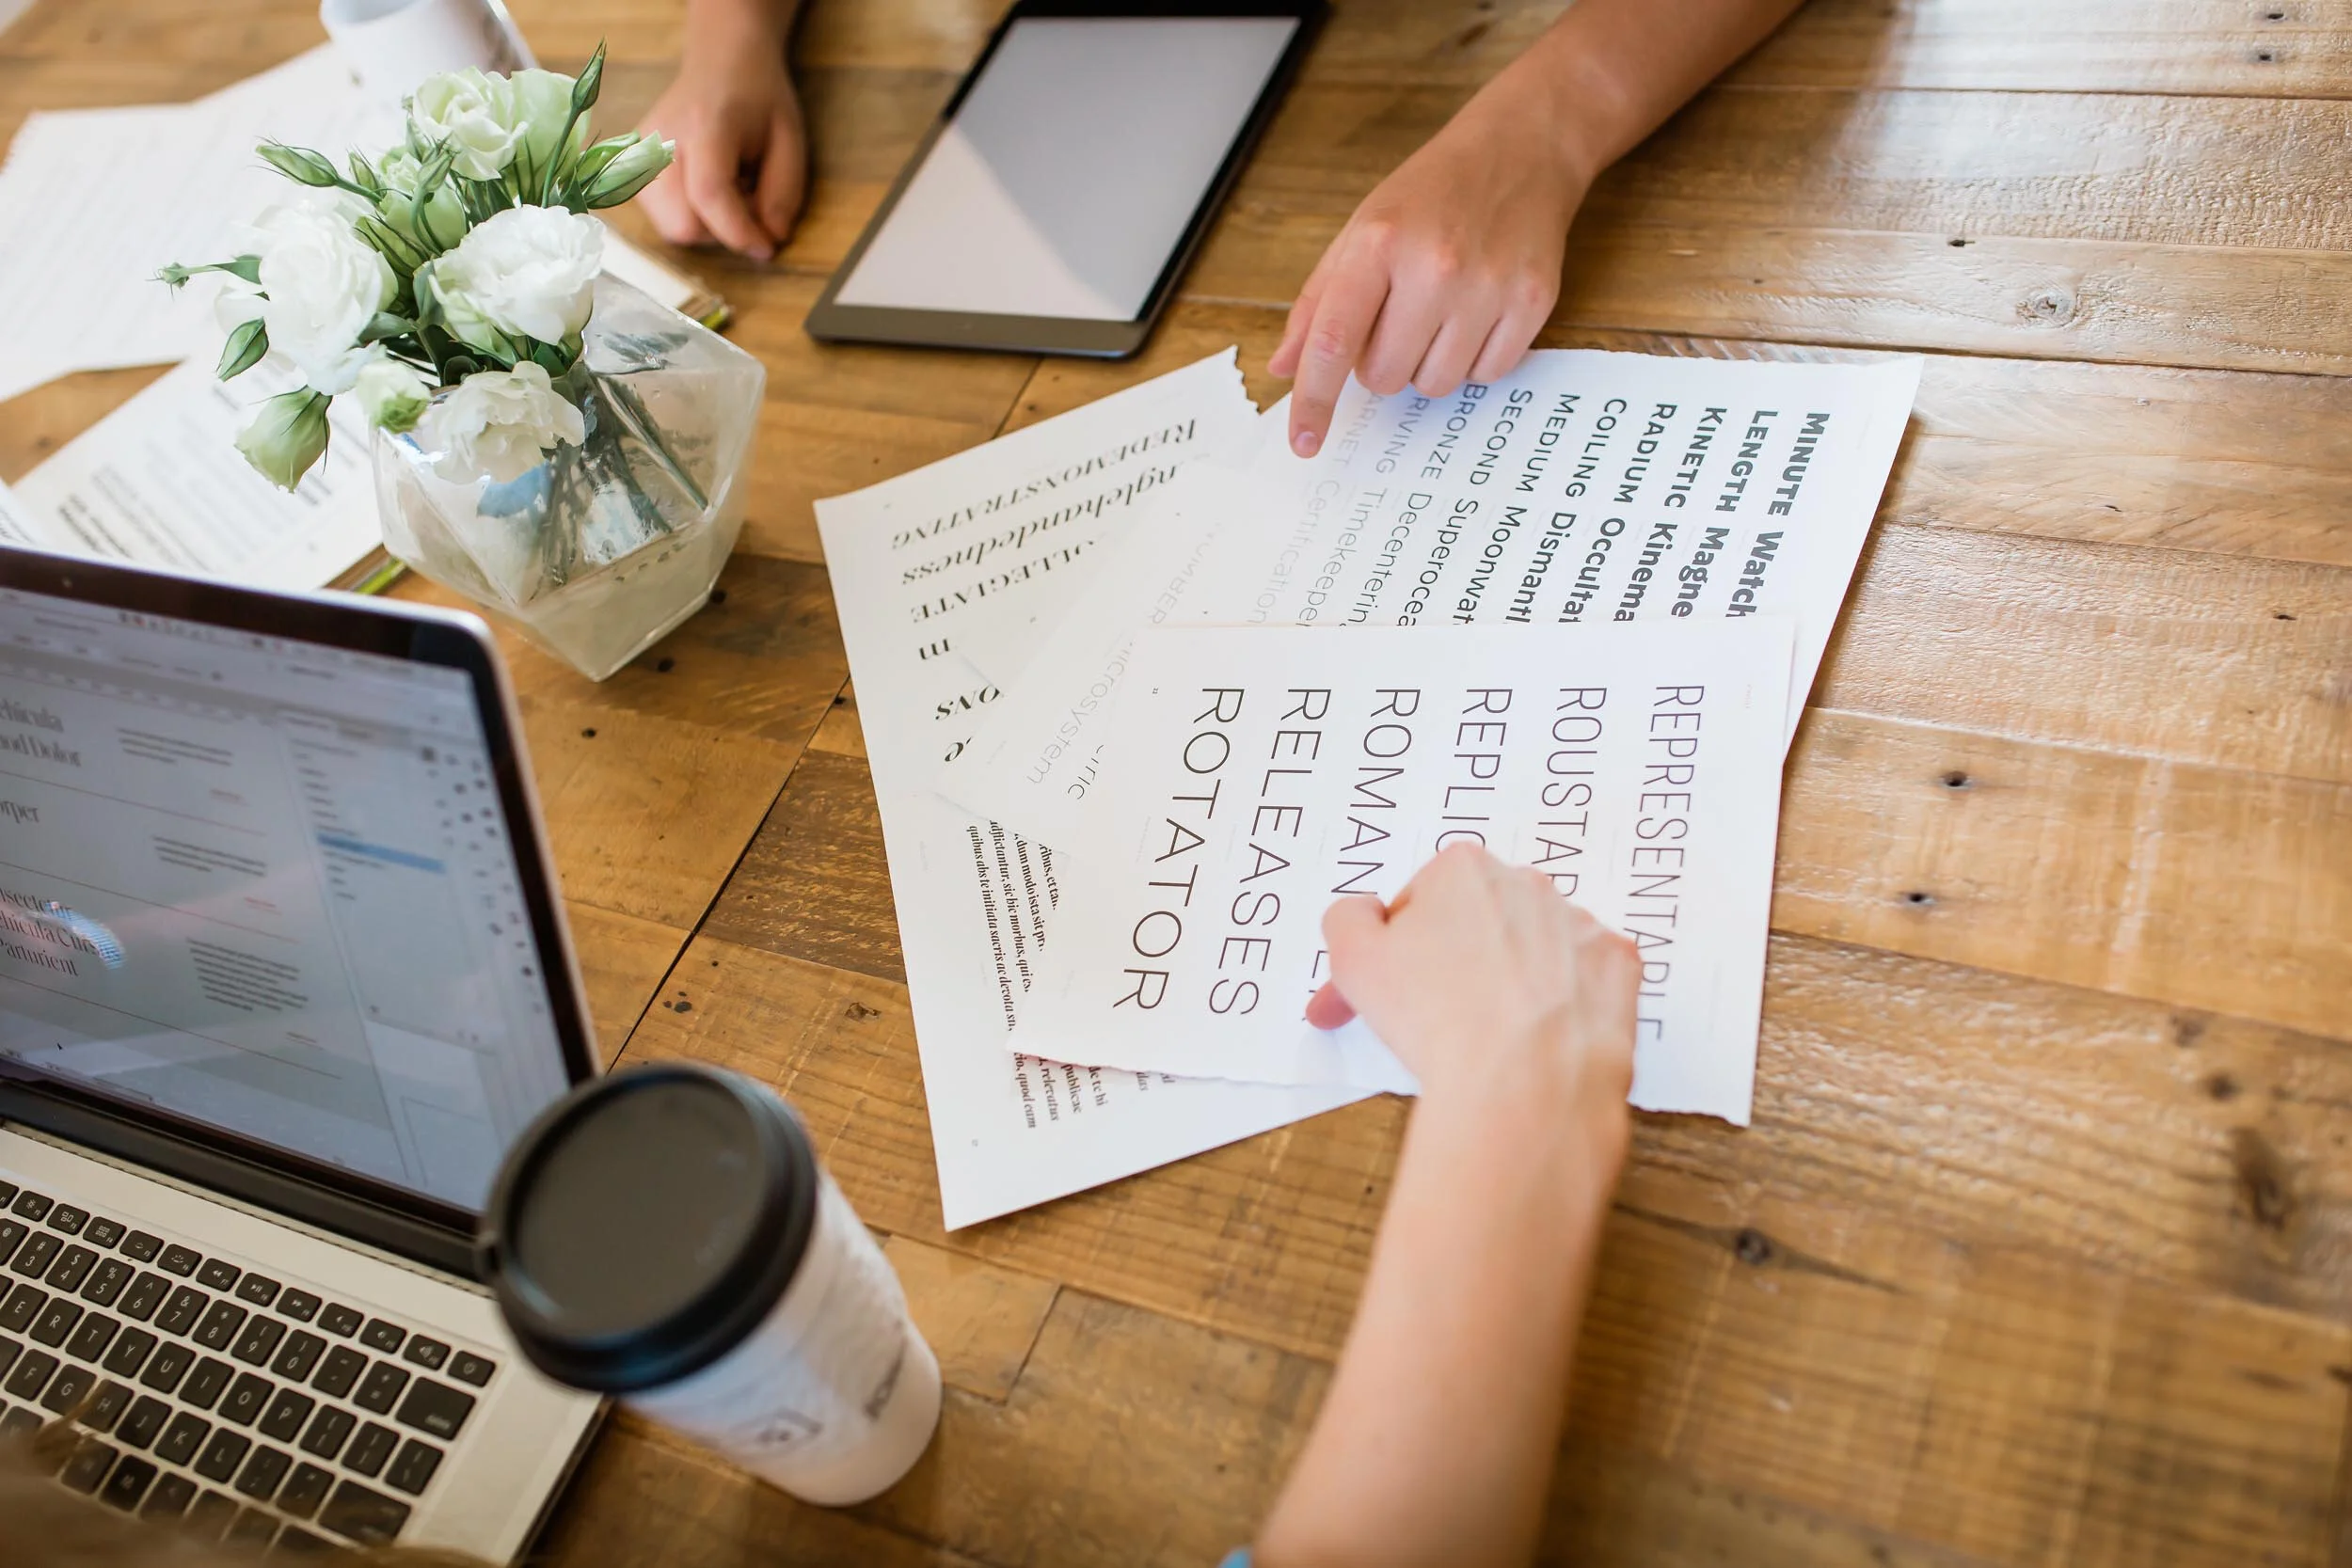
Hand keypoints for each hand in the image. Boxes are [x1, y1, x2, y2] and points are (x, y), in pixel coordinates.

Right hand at [638, 2, 804, 260]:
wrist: (721, 61)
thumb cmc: (758, 97)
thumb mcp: (789, 140)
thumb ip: (783, 193)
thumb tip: (769, 241)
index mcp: (704, 125)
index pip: (709, 195)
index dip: (739, 232)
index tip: (766, 248)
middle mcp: (660, 140)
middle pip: (680, 224)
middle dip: (722, 232)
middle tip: (749, 205)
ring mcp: (639, 153)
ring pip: (669, 227)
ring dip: (706, 226)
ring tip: (729, 192)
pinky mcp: (632, 165)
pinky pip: (661, 215)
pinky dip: (690, 216)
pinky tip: (707, 189)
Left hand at [1268, 74, 1590, 457]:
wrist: (1522, 150)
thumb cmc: (1432, 194)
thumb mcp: (1361, 231)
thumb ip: (1318, 303)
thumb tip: (1284, 367)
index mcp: (1378, 244)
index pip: (1334, 342)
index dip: (1314, 400)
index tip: (1305, 443)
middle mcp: (1434, 266)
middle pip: (1385, 377)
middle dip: (1382, 363)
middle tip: (1398, 319)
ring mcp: (1488, 285)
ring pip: (1435, 385)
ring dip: (1428, 364)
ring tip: (1440, 312)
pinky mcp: (1532, 301)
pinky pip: (1486, 375)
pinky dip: (1473, 359)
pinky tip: (1477, 313)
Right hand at [1308, 843, 1636, 1122]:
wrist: (1524, 1082)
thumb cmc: (1434, 1018)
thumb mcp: (1352, 961)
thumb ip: (1348, 920)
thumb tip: (1364, 914)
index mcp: (1463, 869)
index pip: (1421, 904)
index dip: (1401, 951)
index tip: (1397, 993)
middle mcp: (1528, 883)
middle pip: (1481, 921)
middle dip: (1459, 959)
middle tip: (1440, 1017)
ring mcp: (1581, 924)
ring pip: (1535, 948)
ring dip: (1514, 978)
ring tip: (1493, 1034)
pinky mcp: (1619, 968)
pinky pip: (1585, 978)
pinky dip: (1565, 1001)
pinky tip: (1542, 1034)